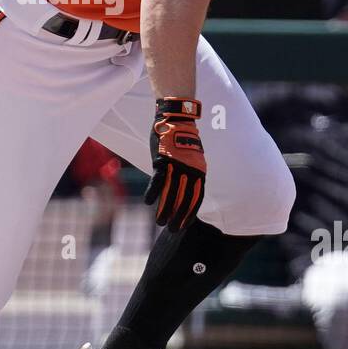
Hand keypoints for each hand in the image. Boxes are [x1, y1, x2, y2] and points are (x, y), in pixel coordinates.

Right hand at [144, 97, 205, 231]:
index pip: (197, 198)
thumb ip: (191, 173)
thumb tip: (186, 190)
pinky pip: (158, 180)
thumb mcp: (192, 157)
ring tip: (160, 223)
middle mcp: (190, 170)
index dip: (191, 213)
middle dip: (179, 216)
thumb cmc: (182, 139)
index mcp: (199, 171)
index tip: (185, 226)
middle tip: (173, 231)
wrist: (175, 117)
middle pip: (185, 198)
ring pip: (171, 192)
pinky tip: (148, 203)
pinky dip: (153, 192)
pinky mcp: (163, 159)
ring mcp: (177, 165)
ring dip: (165, 209)